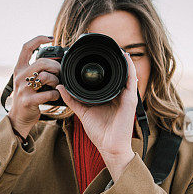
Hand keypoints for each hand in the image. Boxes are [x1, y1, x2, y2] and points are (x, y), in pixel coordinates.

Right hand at [6, 35, 60, 138]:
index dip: (39, 39)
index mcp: (19, 68)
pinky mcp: (28, 101)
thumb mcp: (26, 80)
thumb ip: (36, 70)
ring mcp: (23, 89)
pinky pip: (49, 94)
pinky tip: (54, 96)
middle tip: (59, 73)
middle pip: (42, 62)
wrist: (18, 117)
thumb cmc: (27, 97)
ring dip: (56, 81)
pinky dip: (56, 95)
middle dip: (56, 67)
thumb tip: (56, 61)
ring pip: (45, 77)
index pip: (26, 47)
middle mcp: (19, 76)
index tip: (51, 38)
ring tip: (55, 86)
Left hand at [57, 50, 137, 177]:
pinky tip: (125, 57)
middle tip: (104, 47)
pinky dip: (129, 68)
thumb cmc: (99, 132)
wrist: (110, 146)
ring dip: (122, 60)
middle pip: (116, 74)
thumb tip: (61, 87)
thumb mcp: (82, 112)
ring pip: (126, 73)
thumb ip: (72, 100)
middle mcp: (118, 95)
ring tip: (116, 47)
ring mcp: (126, 96)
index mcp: (108, 97)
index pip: (106, 79)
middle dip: (112, 61)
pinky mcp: (130, 100)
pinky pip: (131, 80)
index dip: (101, 67)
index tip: (92, 56)